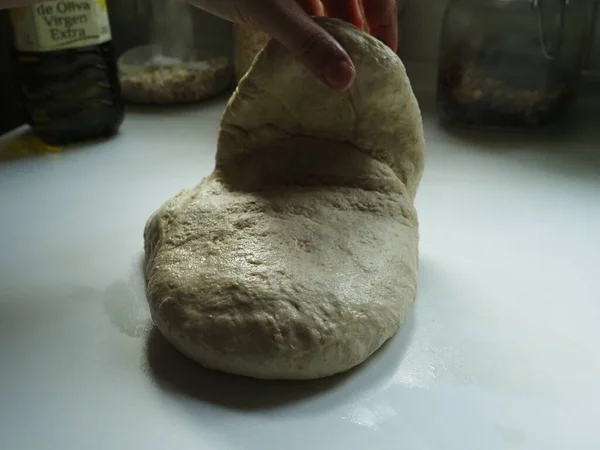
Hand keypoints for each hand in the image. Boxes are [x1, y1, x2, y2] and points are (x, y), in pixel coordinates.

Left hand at [187, 0, 397, 90]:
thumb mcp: (272, 12)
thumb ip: (309, 44)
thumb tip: (345, 79)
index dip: (384, 21)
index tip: (387, 55)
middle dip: (358, 31)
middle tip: (361, 68)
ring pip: (325, 3)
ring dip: (331, 33)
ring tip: (335, 68)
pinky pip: (301, 7)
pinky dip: (306, 29)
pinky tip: (303, 54)